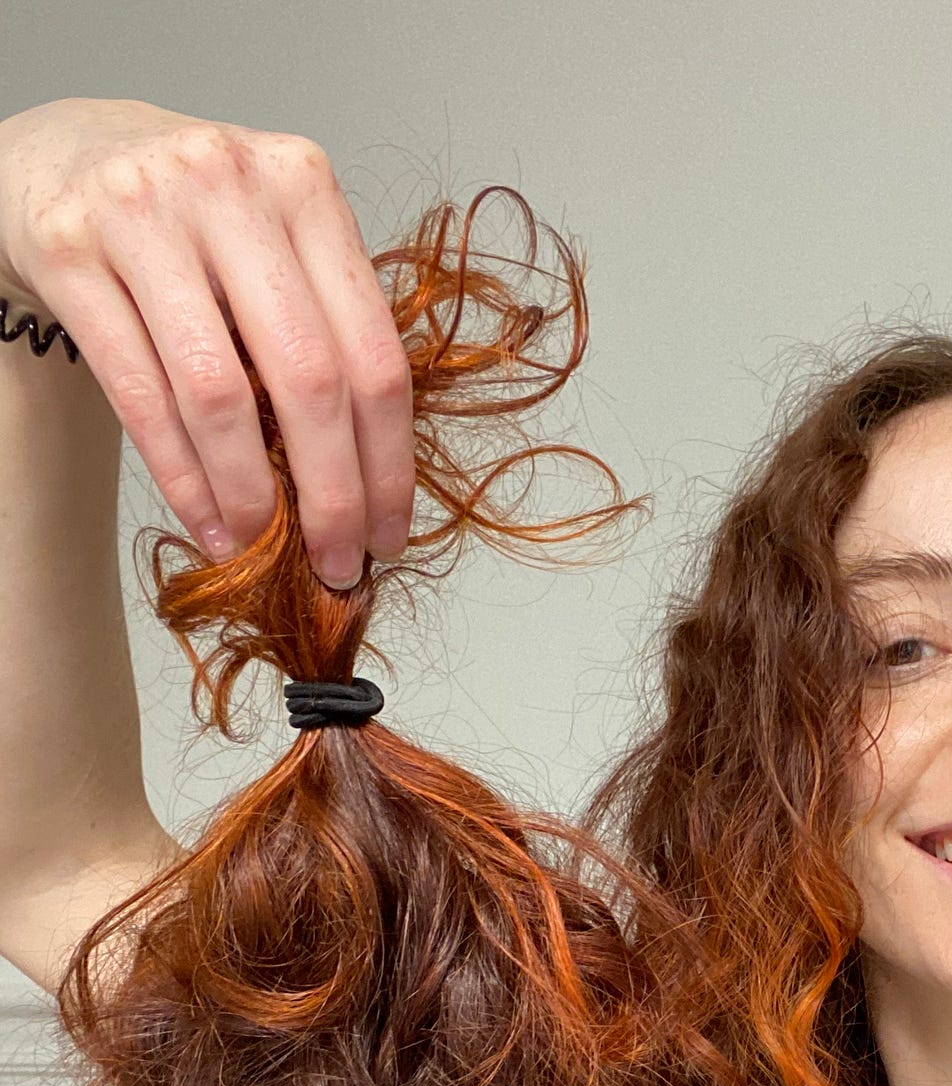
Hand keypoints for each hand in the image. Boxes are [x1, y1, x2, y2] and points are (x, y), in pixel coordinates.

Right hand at [0, 96, 415, 588]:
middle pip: (309, 378)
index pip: (373, 352)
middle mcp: (228, 184)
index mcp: (303, 186)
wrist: (61, 156)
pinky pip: (141, 395)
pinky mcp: (66, 249)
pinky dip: (182, 478)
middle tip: (335, 563)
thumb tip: (366, 486)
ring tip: (261, 550)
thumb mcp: (271, 244)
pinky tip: (206, 523)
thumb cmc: (188, 222)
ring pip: (218, 394)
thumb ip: (321, 331)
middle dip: (330, 494)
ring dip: (249, 495)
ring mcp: (141, 211)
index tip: (389, 535)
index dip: (388, 463)